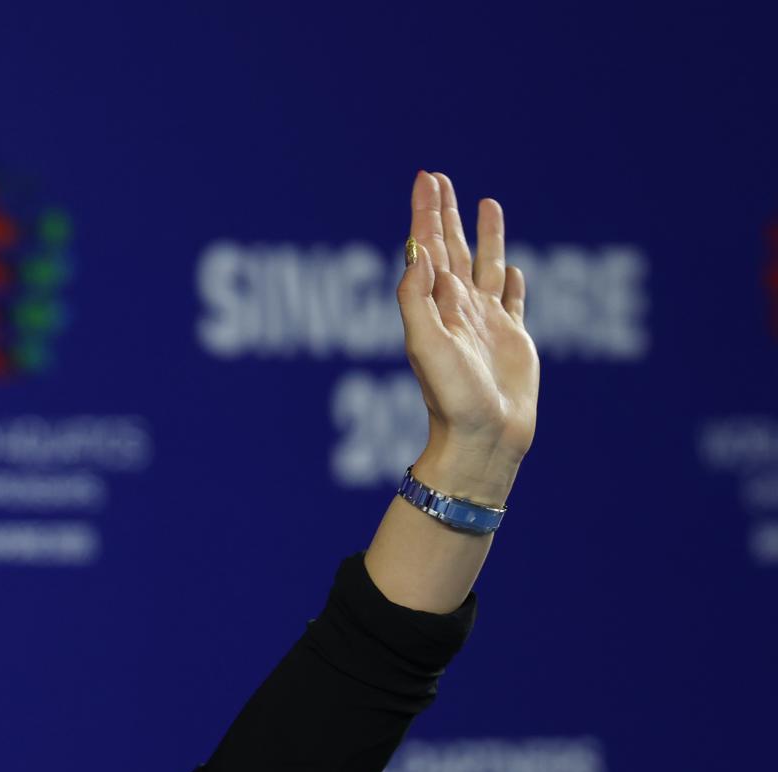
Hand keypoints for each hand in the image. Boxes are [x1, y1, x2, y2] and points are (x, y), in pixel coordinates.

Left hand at [397, 171, 538, 504]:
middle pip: (450, 248)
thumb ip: (416, 299)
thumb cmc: (451, 397)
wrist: (483, 437)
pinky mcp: (513, 340)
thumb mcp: (425, 345)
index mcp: (435, 305)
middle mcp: (458, 309)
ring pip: (485, 265)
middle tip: (438, 176)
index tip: (425, 178)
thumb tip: (417, 253)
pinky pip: (512, 300)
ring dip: (483, 234)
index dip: (426, 212)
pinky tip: (509, 265)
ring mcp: (487, 323)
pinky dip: (510, 279)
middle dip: (444, 212)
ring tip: (484, 201)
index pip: (428, 247)